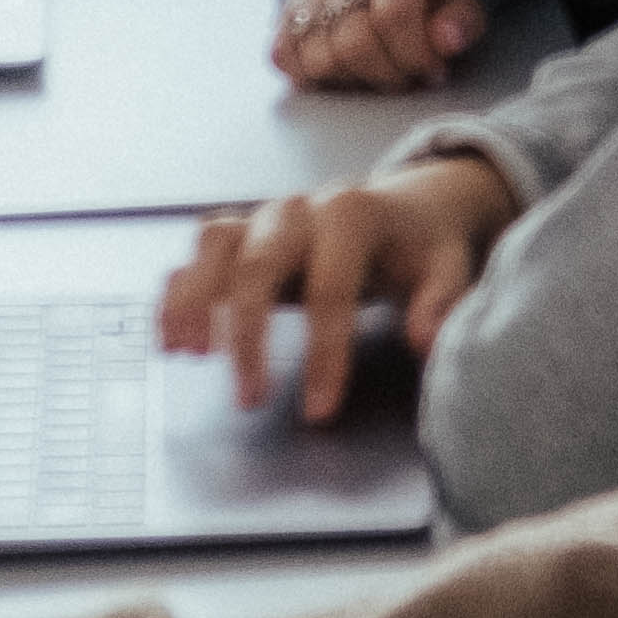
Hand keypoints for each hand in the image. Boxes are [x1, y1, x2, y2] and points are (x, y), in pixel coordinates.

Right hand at [163, 159, 515, 414]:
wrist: (403, 208)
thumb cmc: (418, 248)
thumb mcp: (446, 267)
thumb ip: (439, 302)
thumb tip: (424, 342)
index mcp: (353, 213)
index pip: (331, 287)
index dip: (325, 352)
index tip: (319, 410)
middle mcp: (300, 207)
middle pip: (257, 265)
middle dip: (247, 335)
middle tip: (250, 400)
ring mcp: (265, 216)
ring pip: (214, 246)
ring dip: (194, 301)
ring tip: (188, 357)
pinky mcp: (241, 232)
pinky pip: (196, 255)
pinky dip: (177, 293)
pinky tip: (170, 338)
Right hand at [269, 0, 483, 91]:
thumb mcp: (459, 2)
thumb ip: (462, 21)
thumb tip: (447, 41)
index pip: (393, 18)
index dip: (414, 57)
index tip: (433, 71)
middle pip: (354, 45)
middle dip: (387, 75)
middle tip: (406, 75)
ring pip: (317, 59)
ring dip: (351, 80)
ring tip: (375, 69)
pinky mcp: (285, 14)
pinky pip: (283, 58)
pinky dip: (310, 75)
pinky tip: (341, 69)